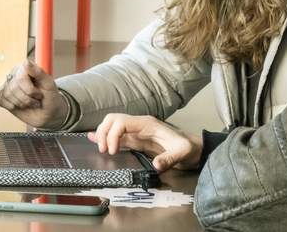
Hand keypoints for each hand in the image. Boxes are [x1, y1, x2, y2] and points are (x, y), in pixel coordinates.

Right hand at [0, 60, 66, 128]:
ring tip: (31, 103)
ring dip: (22, 103)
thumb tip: (26, 62)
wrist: (49, 113)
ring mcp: (9, 85)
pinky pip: (2, 100)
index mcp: (26, 68)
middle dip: (27, 98)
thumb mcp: (49, 85)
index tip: (39, 94)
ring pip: (7, 94)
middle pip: (14, 87)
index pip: (21, 77)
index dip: (30, 89)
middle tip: (37, 100)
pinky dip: (12, 106)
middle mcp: (15, 74)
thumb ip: (39, 72)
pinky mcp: (4, 96)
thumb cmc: (50, 97)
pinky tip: (21, 105)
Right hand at [87, 113, 202, 171]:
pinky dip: (104, 136)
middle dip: (103, 133)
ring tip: (101, 150)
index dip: (113, 135)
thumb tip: (156, 165)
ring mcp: (136, 131)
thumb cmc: (188, 148)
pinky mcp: (135, 139)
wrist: (193, 149)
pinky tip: (93, 139)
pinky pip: (116, 134)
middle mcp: (139, 125)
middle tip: (104, 151)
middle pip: (113, 120)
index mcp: (147, 124)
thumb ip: (170, 158)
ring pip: (112, 125)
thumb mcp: (182, 153)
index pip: (121, 122)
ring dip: (102, 134)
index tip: (112, 151)